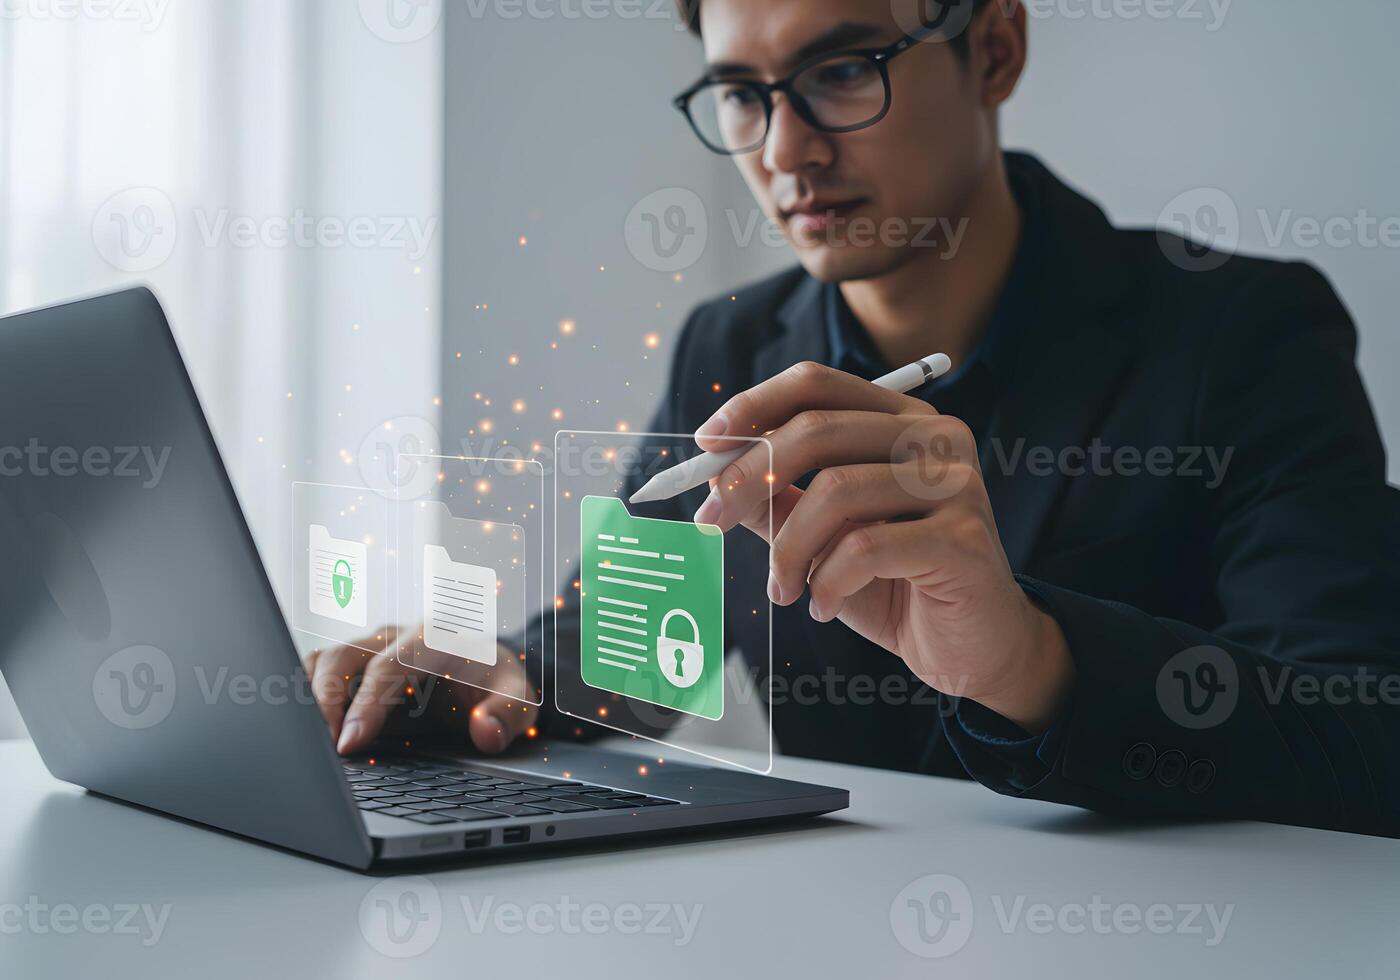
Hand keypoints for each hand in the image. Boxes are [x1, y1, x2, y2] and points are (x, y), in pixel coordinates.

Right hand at [306, 626, 539, 755]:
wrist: (486, 666)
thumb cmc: (496, 682)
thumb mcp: (519, 698)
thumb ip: (508, 714)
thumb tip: (485, 731)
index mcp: (435, 637)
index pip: (390, 666)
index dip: (366, 704)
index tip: (350, 743)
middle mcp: (395, 636)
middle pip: (344, 656)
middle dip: (325, 700)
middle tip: (322, 748)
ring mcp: (370, 647)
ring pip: (322, 660)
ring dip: (308, 697)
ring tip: (308, 740)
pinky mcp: (354, 665)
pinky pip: (317, 671)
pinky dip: (304, 695)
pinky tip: (305, 728)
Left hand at [692, 362, 1072, 733]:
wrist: (976, 647)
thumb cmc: (897, 585)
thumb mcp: (824, 537)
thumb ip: (779, 501)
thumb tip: (713, 480)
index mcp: (901, 420)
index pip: (817, 384)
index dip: (753, 407)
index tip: (704, 446)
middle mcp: (935, 436)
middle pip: (817, 430)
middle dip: (747, 478)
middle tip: (710, 523)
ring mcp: (955, 483)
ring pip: (835, 492)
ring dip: (788, 549)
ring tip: (783, 590)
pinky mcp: (963, 537)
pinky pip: (864, 548)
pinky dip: (826, 582)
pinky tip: (823, 607)